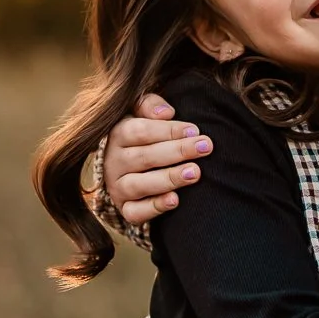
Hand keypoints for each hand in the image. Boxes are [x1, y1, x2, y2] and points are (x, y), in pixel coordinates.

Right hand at [104, 93, 212, 224]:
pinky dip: (155, 207)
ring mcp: (117, 187)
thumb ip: (149, 104)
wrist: (127, 168)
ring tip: (195, 172)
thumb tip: (167, 113)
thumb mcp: (140, 112)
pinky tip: (175, 200)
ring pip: (139, 185)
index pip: (140, 131)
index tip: (195, 130)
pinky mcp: (125, 209)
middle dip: (178, 151)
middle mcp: (113, 162)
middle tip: (205, 147)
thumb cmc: (142, 135)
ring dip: (169, 178)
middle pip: (144, 156)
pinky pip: (135, 212)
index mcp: (116, 135)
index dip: (168, 130)